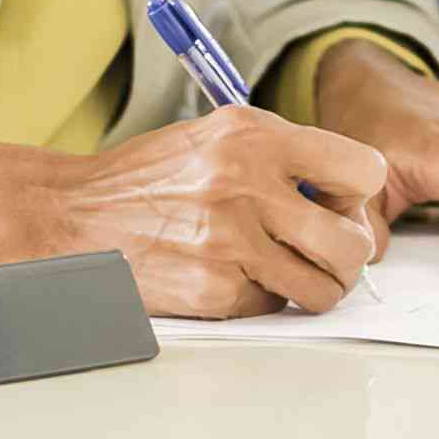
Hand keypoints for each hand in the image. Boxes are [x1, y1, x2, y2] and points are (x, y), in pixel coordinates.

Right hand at [0, 107, 388, 318]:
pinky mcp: (215, 291)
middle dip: (348, 249)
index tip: (342, 199)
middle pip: (353, 240)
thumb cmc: (150, 175)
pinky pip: (273, 304)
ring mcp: (231, 244)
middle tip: (328, 246)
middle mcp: (247, 186)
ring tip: (295, 268)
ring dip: (318, 284)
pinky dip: (265, 296)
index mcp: (254, 136)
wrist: (75, 216)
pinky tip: (238, 274)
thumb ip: (283, 151)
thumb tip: (345, 189)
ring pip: (323, 285)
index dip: (359, 191)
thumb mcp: (218, 135)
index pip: (362, 169)